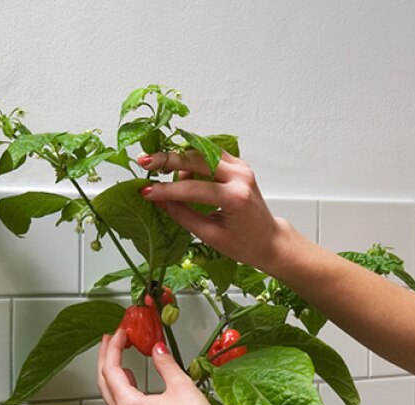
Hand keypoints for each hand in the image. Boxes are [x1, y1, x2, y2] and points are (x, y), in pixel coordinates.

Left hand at [96, 329, 225, 404]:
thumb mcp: (180, 385)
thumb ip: (164, 363)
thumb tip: (157, 349)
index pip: (111, 370)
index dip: (114, 348)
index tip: (120, 333)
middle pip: (104, 383)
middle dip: (106, 358)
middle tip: (110, 340)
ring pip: (110, 396)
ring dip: (111, 374)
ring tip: (116, 356)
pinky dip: (120, 390)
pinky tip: (129, 381)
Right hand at [137, 151, 295, 270]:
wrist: (269, 239)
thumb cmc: (244, 243)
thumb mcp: (210, 235)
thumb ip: (183, 215)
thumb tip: (160, 200)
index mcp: (235, 197)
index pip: (192, 189)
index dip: (166, 190)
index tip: (146, 191)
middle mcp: (240, 176)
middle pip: (196, 159)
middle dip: (167, 160)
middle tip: (145, 162)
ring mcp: (241, 167)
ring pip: (202, 151)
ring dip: (179, 156)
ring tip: (158, 166)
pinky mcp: (239, 165)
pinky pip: (210, 153)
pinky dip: (192, 157)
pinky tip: (177, 166)